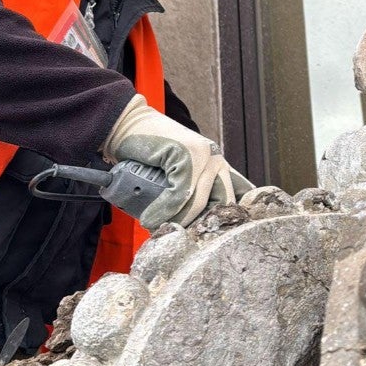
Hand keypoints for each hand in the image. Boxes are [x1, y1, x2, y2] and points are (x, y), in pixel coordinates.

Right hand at [102, 95, 253, 228]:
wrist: (125, 127)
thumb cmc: (149, 156)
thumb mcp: (177, 177)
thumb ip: (193, 193)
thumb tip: (196, 228)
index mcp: (220, 166)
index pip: (240, 196)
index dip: (226, 218)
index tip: (208, 234)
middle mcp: (217, 159)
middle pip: (222, 203)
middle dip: (201, 225)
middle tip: (181, 238)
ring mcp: (204, 155)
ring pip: (200, 201)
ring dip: (180, 221)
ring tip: (161, 229)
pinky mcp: (187, 154)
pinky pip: (181, 192)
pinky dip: (165, 210)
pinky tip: (151, 218)